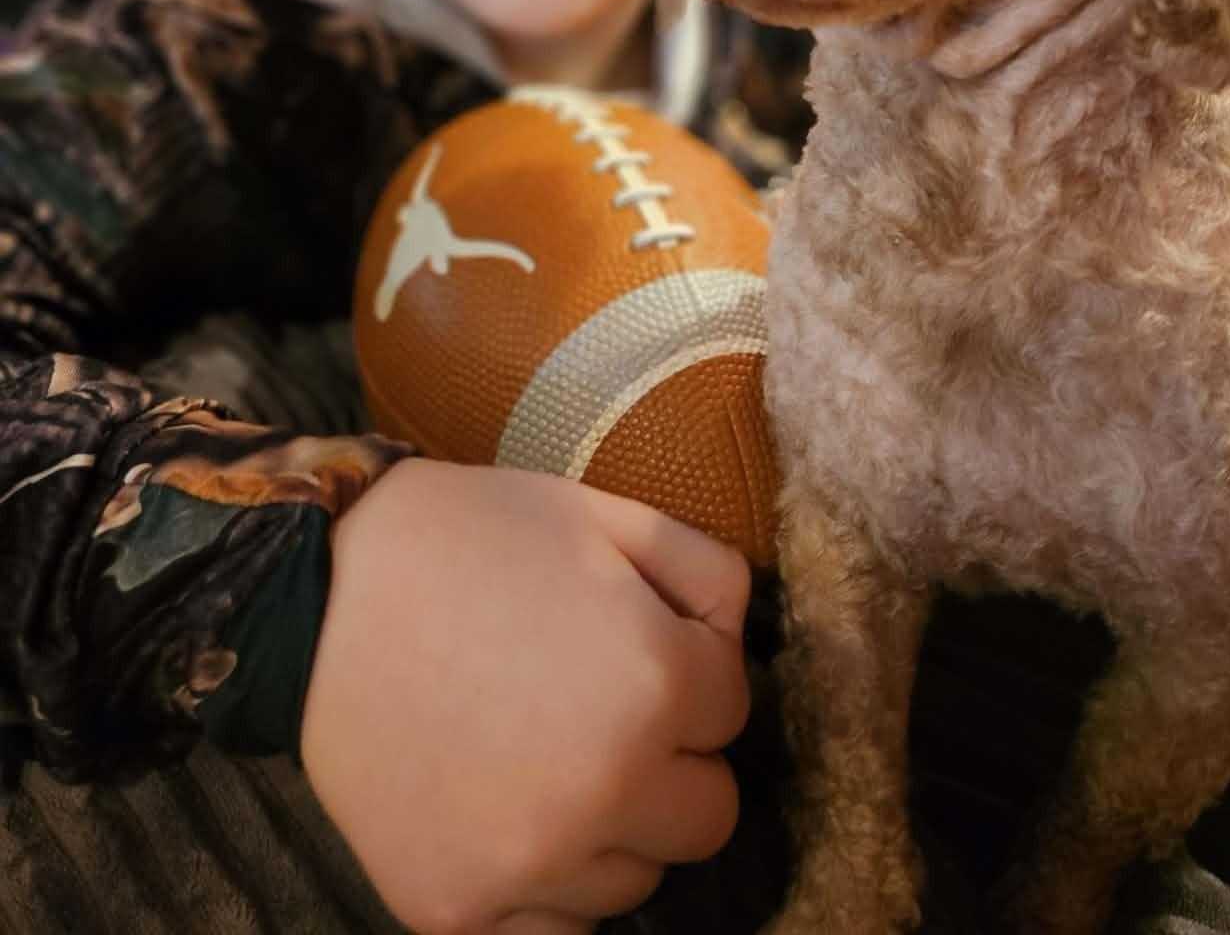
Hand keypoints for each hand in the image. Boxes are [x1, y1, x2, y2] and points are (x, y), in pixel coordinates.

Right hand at [300, 460, 750, 933]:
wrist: (312, 594)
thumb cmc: (470, 540)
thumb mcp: (603, 514)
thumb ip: (706, 573)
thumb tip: (741, 638)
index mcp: (654, 685)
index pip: (732, 709)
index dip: (686, 665)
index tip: (628, 640)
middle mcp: (606, 790)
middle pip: (706, 812)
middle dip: (670, 759)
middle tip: (597, 707)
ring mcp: (530, 863)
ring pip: (635, 877)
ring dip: (612, 825)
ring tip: (541, 751)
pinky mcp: (459, 912)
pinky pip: (557, 934)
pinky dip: (548, 887)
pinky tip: (512, 816)